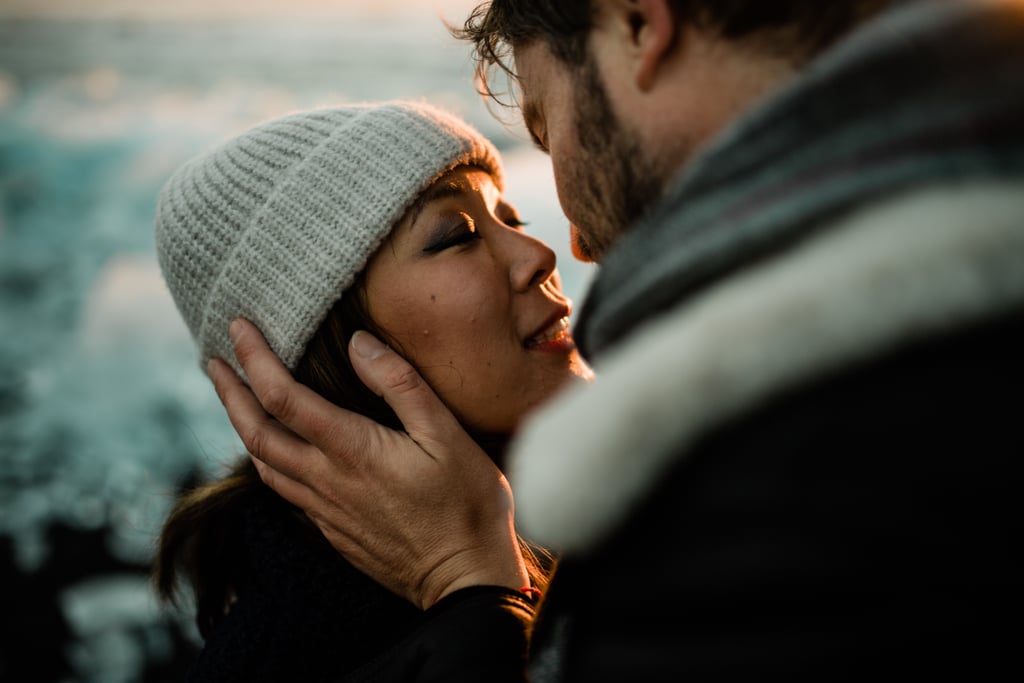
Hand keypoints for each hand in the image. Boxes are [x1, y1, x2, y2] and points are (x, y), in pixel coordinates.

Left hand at [208, 319, 528, 608]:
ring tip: (236, 401)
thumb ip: (400, 384)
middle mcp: (326, 480)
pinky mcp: (334, 531)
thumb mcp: (447, 433)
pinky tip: (277, 452)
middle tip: (214, 362)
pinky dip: (268, 460)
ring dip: (242, 427)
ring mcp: (326, 510)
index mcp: (351, 450)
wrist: (464, 580)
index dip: (254, 358)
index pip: (282, 396)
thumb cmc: (465, 503)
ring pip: (264, 466)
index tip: (238, 327)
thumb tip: (357, 342)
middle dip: (229, 393)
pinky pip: (286, 491)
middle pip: (256, 433)